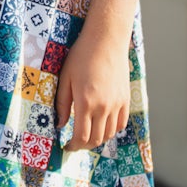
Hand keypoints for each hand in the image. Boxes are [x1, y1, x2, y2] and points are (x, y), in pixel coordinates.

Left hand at [54, 22, 130, 151]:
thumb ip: (63, 104)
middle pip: (96, 139)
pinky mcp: (126, 99)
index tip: (66, 146)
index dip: (73, 146)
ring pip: (109, 134)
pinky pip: (121, 124)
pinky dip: (112, 130)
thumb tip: (60, 125)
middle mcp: (104, 107)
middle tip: (75, 143)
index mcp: (86, 102)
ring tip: (87, 135)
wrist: (106, 40)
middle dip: (84, 146)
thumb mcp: (65, 78)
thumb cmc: (81, 56)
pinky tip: (102, 126)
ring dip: (98, 139)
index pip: (82, 137)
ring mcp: (117, 104)